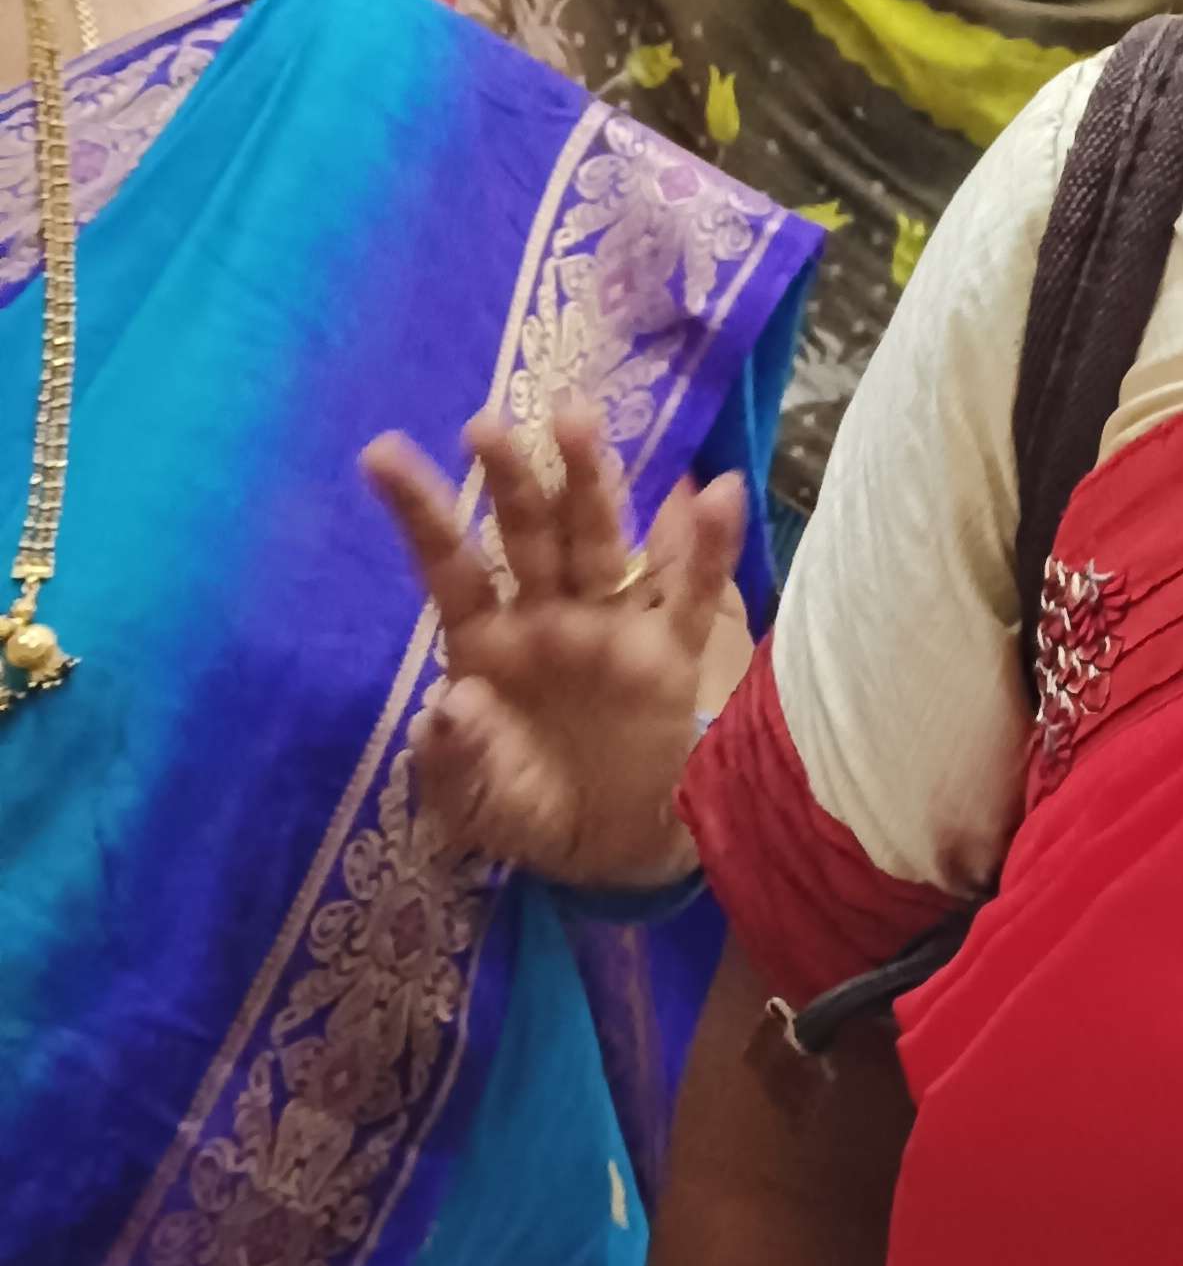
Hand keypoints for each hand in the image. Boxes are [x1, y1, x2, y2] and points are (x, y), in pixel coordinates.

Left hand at [362, 394, 743, 893]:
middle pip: (527, 533)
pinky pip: (690, 593)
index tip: (380, 452)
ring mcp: (608, 625)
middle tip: (486, 425)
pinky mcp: (667, 651)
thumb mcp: (471, 797)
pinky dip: (706, 546)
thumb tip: (451, 703)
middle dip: (511, 479)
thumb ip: (456, 754)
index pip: (450, 564)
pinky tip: (718, 494)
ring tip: (578, 420)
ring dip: (592, 482)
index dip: (419, 512)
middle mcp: (545, 614)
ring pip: (600, 542)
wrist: (604, 845)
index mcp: (484, 639)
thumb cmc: (522, 807)